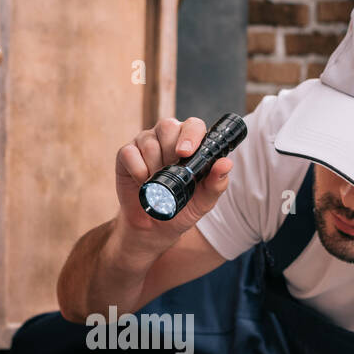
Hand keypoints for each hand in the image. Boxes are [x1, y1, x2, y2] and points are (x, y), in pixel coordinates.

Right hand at [114, 116, 233, 251]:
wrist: (154, 227)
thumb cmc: (182, 208)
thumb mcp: (204, 201)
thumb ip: (217, 182)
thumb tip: (226, 163)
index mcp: (191, 143)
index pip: (193, 125)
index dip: (190, 135)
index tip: (185, 153)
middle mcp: (168, 138)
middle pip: (167, 126)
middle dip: (170, 150)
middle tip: (170, 171)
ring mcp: (146, 143)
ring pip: (149, 141)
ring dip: (154, 166)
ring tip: (158, 183)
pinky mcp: (127, 154)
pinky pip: (130, 153)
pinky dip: (138, 170)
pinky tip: (142, 182)